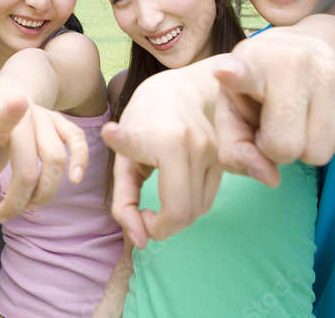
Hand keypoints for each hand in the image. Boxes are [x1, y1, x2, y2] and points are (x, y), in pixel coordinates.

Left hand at [0, 92, 87, 240]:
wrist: (5, 95)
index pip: (1, 116)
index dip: (10, 111)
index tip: (19, 102)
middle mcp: (21, 115)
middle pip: (28, 166)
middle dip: (21, 199)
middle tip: (8, 212)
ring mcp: (44, 117)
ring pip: (55, 160)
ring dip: (45, 192)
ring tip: (29, 202)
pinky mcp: (62, 120)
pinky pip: (78, 141)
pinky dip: (81, 161)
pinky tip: (75, 180)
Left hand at [101, 73, 221, 248]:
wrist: (178, 93)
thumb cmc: (144, 126)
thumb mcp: (124, 159)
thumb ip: (123, 202)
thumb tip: (141, 242)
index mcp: (157, 139)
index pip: (138, 148)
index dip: (122, 141)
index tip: (110, 131)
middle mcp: (190, 144)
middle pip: (181, 212)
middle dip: (160, 228)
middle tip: (143, 218)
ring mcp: (212, 151)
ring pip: (197, 211)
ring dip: (175, 219)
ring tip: (157, 205)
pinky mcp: (224, 159)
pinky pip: (207, 201)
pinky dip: (189, 208)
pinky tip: (174, 193)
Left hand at [214, 28, 334, 179]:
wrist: (298, 52)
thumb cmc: (254, 94)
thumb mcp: (231, 117)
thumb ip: (236, 152)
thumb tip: (270, 177)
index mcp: (248, 65)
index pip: (243, 73)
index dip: (236, 75)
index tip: (226, 72)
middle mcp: (291, 59)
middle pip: (287, 147)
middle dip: (277, 149)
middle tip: (272, 124)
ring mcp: (328, 69)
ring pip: (320, 151)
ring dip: (305, 146)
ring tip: (293, 117)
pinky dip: (330, 140)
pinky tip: (315, 115)